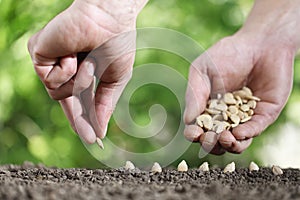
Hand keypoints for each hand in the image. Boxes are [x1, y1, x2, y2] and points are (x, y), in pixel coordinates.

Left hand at [28, 0, 147, 143]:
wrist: (110, 21)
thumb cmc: (117, 45)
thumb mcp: (115, 80)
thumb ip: (104, 105)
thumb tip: (100, 132)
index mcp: (81, 72)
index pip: (78, 99)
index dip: (84, 117)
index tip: (91, 137)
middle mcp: (64, 68)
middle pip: (65, 102)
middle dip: (77, 119)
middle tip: (90, 139)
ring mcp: (51, 62)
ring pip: (58, 94)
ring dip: (79, 82)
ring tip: (88, 62)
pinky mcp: (37, 54)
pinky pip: (50, 81)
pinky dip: (67, 71)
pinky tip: (73, 55)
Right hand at [184, 33, 294, 153]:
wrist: (260, 42)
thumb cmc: (227, 54)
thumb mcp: (202, 71)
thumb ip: (195, 94)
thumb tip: (188, 119)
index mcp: (208, 107)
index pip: (199, 127)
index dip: (194, 133)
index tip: (192, 133)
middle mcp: (226, 116)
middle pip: (216, 139)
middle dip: (210, 143)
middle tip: (208, 138)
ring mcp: (245, 117)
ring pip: (236, 141)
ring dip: (229, 145)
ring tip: (226, 139)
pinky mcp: (264, 114)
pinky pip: (254, 129)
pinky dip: (246, 134)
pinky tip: (239, 133)